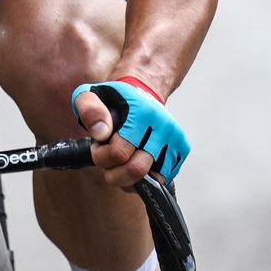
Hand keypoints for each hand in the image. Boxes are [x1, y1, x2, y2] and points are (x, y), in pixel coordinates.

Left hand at [72, 79, 189, 185]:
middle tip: (108, 158)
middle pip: (136, 170)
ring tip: (122, 161)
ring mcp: (175, 139)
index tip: (98, 146)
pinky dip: (144, 179)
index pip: (119, 153)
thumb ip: (89, 110)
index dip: (101, 156)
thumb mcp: (91, 95)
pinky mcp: (181, 149)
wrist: (143, 90)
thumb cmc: (115, 98)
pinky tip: (135, 162)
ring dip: (129, 178)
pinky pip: (161, 179)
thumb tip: (102, 133)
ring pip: (151, 180)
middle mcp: (163, 126)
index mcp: (142, 112)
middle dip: (114, 172)